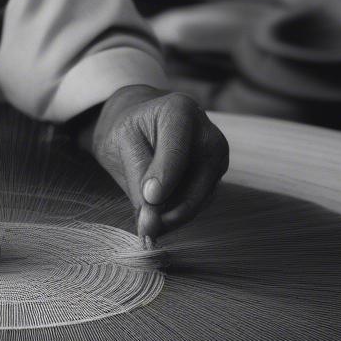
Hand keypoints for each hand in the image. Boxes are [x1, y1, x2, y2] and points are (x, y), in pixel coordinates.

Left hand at [88, 85, 228, 241]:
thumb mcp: (123, 144)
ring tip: (146, 223)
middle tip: (145, 228)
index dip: (164, 179)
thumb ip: (138, 179)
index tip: (149, 199)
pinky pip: (199, 205)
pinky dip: (177, 215)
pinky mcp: (217, 179)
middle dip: (169, 210)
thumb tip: (151, 222)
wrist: (144, 126)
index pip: (176, 153)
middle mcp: (209, 135)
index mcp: (181, 112)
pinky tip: (158, 217)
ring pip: (199, 200)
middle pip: (196, 182)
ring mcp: (217, 159)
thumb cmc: (131, 131)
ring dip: (171, 217)